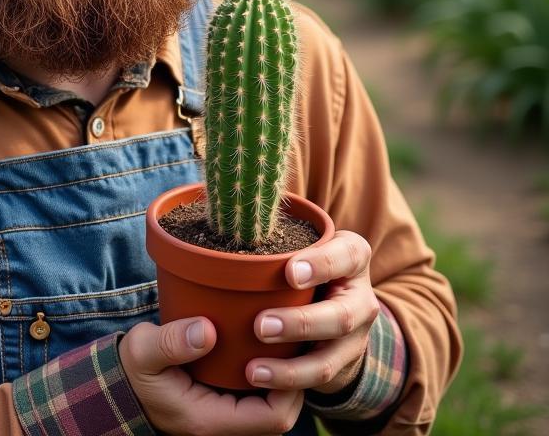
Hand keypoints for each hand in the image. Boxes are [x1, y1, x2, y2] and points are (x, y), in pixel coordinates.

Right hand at [120, 317, 303, 434]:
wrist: (121, 388)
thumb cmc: (134, 371)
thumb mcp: (143, 351)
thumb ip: (172, 342)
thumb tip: (208, 330)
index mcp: (210, 421)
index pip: (273, 418)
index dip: (289, 388)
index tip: (284, 350)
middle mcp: (223, 427)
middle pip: (280, 417)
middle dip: (293, 382)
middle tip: (293, 341)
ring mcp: (224, 420)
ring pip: (270, 410)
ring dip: (281, 380)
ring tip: (284, 342)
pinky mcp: (222, 408)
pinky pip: (256, 402)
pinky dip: (266, 379)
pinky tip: (263, 348)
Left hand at [248, 229, 379, 395]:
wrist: (335, 297)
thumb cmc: (304, 257)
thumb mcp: (303, 238)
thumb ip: (280, 231)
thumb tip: (231, 208)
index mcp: (351, 255)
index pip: (345, 256)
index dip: (320, 265)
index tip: (290, 272)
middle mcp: (360, 296)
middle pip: (340, 315)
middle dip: (301, 324)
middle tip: (261, 326)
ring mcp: (355, 335)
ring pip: (330, 356)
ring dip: (292, 367)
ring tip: (254, 369)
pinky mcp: (342, 363)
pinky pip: (319, 379)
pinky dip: (289, 383)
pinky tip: (259, 380)